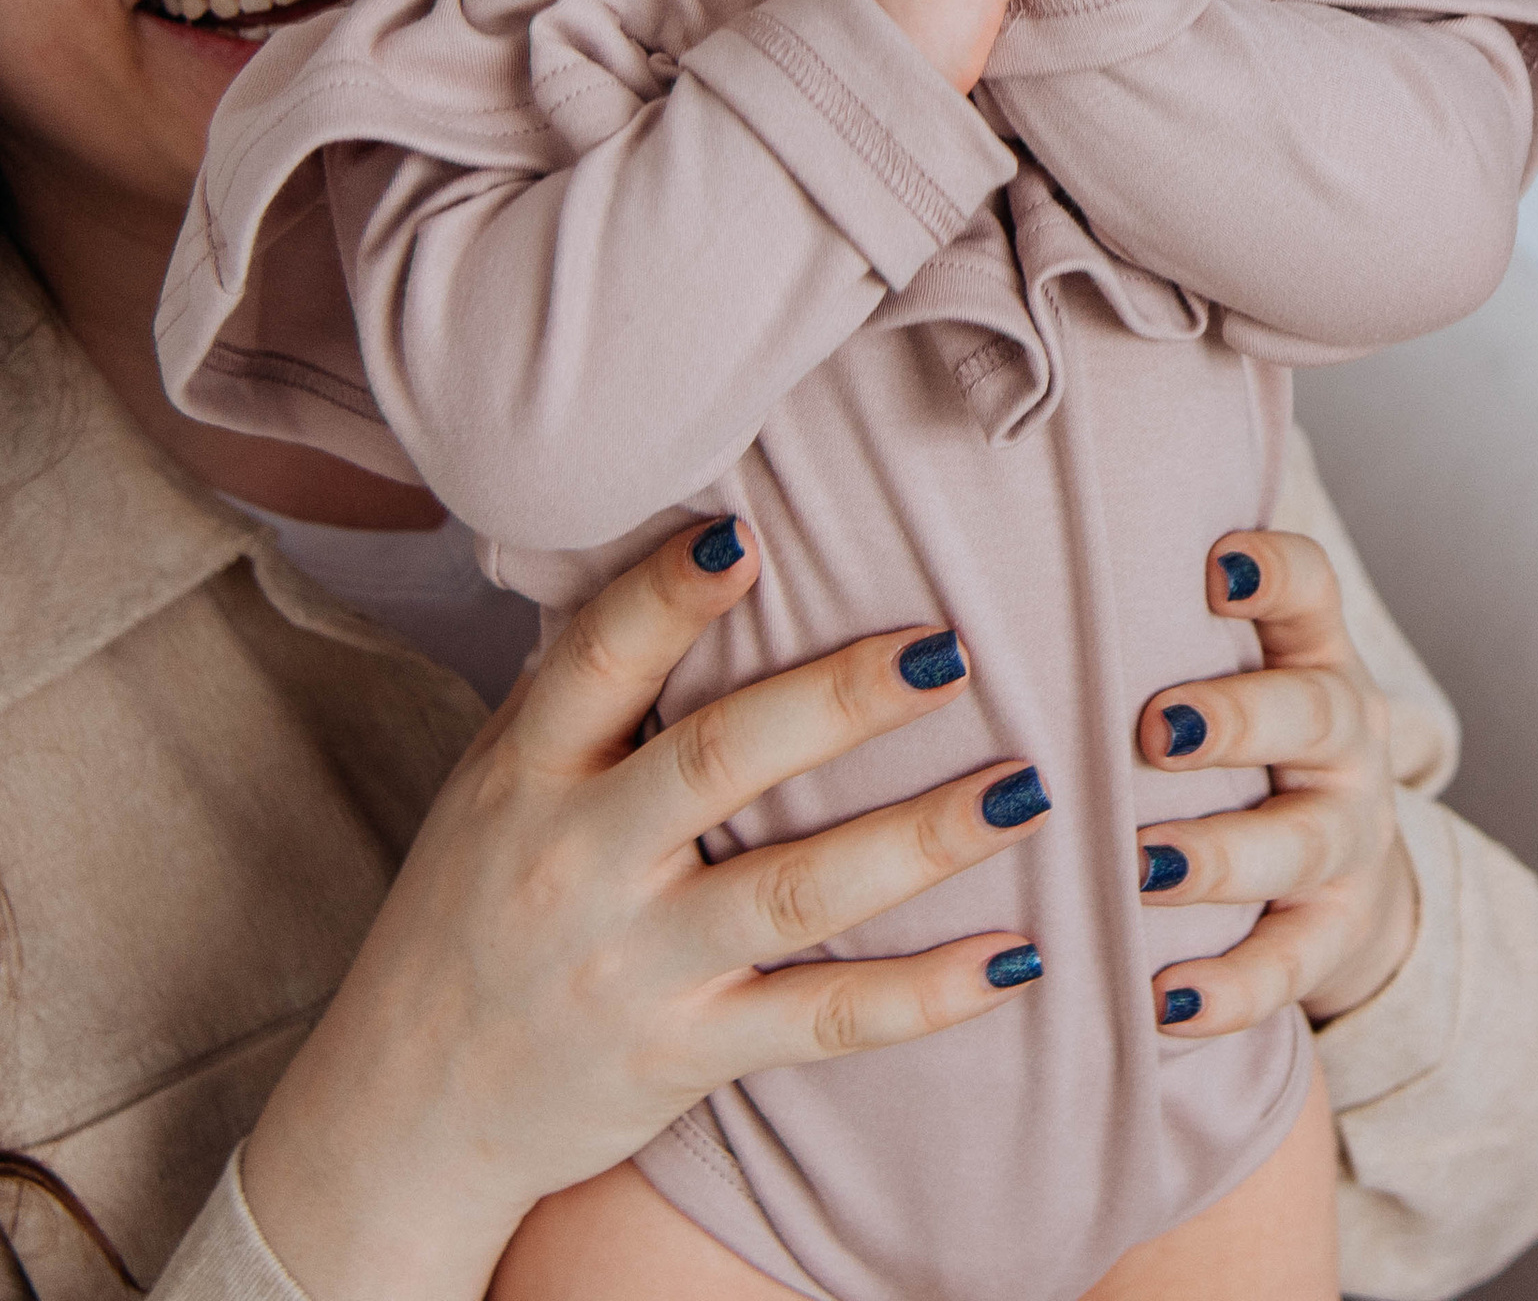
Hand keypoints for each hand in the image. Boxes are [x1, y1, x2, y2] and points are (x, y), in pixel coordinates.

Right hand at [239, 519, 1049, 1300]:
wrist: (402, 1116)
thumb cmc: (476, 906)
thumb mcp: (495, 781)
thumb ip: (585, 686)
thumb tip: (702, 541)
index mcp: (527, 772)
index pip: (596, 662)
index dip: (668, 594)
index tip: (751, 533)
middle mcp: (577, 862)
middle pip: (720, 762)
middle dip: (840, 702)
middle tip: (948, 652)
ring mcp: (635, 965)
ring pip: (796, 893)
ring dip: (919, 839)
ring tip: (1024, 790)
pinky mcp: (684, 1053)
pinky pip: (819, 1020)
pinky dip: (923, 997)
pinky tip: (1016, 958)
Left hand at [1131, 530, 1420, 1035]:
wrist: (1346, 874)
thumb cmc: (1243, 744)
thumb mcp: (1236, 666)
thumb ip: (1157, 613)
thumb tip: (1013, 538)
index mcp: (1312, 655)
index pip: (1313, 592)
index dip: (1276, 573)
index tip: (1214, 566)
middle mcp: (1344, 739)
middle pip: (1316, 715)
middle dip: (1240, 719)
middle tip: (1157, 728)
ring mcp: (1347, 840)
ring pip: (1301, 845)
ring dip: (1221, 855)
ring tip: (1143, 865)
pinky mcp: (1334, 935)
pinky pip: (1290, 966)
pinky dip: (1231, 989)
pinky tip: (1166, 1002)